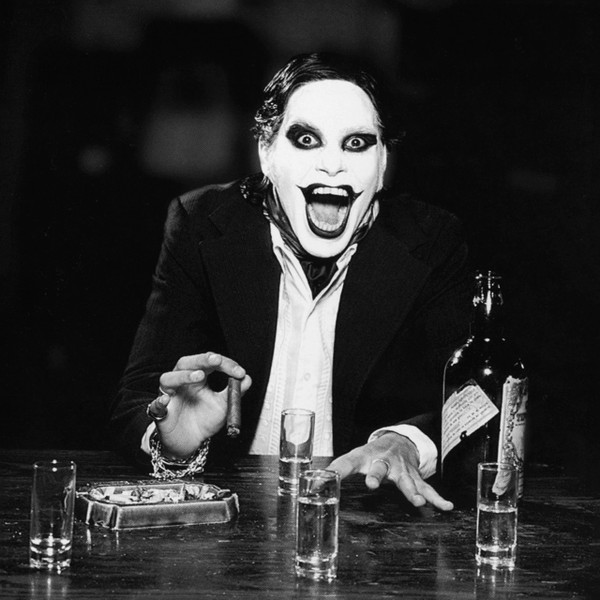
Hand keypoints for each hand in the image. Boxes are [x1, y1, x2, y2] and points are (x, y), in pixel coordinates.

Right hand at [147, 352, 251, 458]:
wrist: (190, 442)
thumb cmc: (204, 420)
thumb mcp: (223, 406)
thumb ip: (234, 392)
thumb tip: (247, 378)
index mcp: (197, 378)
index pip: (209, 362)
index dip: (224, 364)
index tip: (239, 372)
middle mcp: (181, 382)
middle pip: (186, 363)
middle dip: (201, 360)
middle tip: (216, 361)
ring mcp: (169, 396)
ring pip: (168, 379)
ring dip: (184, 376)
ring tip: (199, 377)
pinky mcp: (160, 413)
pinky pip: (156, 405)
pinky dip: (160, 402)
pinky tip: (166, 401)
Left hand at [328, 432, 452, 510]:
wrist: (398, 440)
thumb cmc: (371, 453)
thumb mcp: (354, 458)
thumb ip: (337, 470)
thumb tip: (314, 484)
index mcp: (364, 457)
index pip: (347, 462)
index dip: (337, 469)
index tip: (327, 477)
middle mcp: (383, 461)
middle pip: (379, 468)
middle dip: (377, 476)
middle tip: (373, 484)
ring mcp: (401, 469)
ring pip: (406, 479)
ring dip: (411, 490)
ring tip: (418, 501)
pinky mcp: (414, 476)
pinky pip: (427, 487)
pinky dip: (437, 497)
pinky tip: (445, 506)